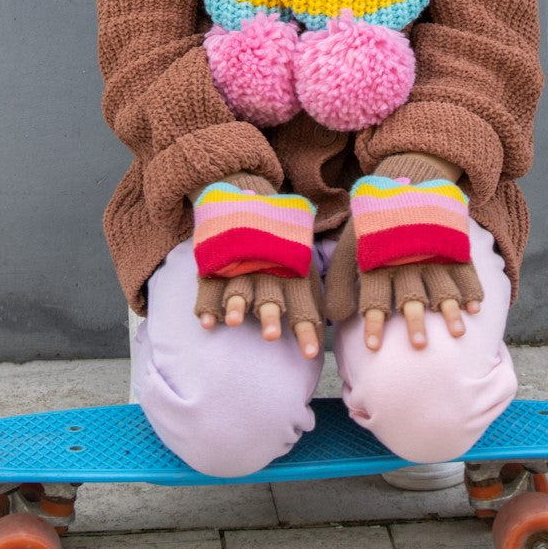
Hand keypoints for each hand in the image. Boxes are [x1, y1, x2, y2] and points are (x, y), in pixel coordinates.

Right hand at [192, 171, 322, 359]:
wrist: (248, 194)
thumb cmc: (282, 241)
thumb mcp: (302, 256)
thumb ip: (316, 287)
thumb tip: (340, 315)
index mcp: (291, 268)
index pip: (302, 302)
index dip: (307, 328)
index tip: (312, 354)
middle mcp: (266, 267)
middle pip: (269, 295)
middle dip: (270, 315)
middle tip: (271, 336)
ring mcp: (239, 263)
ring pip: (238, 287)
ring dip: (237, 305)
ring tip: (234, 322)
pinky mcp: (216, 262)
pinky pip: (210, 284)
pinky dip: (207, 303)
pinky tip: (207, 322)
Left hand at [324, 153, 483, 349]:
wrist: (402, 180)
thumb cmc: (373, 226)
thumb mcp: (351, 247)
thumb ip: (340, 282)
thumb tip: (335, 317)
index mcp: (378, 259)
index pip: (373, 295)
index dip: (372, 321)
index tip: (373, 347)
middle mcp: (405, 257)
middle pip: (410, 293)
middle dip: (414, 320)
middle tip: (419, 345)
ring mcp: (432, 250)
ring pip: (442, 284)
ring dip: (449, 310)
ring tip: (456, 333)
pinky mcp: (451, 243)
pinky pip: (464, 268)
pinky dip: (471, 288)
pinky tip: (475, 307)